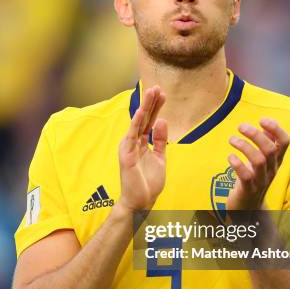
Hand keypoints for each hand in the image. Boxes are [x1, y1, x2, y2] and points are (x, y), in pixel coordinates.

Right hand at [118, 85, 167, 211]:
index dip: (156, 107)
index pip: (150, 121)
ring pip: (137, 123)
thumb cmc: (148, 182)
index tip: (163, 93)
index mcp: (142, 142)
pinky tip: (141, 111)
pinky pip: (132, 136)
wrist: (142, 202)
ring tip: (150, 92)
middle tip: (157, 87)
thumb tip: (162, 121)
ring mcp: (129, 147)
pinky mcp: (126, 154)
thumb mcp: (159, 157)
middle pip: (144, 118)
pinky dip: (136, 123)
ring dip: (144, 107)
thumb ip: (160, 140)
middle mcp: (134, 142)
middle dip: (150, 102)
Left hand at [226, 119, 289, 210]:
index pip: (285, 142)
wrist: (248, 208)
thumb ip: (267, 144)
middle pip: (270, 149)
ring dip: (244, 146)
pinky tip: (230, 157)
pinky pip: (245, 176)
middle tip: (240, 126)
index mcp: (277, 161)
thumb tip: (266, 125)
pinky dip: (237, 164)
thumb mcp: (263, 161)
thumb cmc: (253, 178)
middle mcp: (272, 170)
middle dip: (255, 134)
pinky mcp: (248, 190)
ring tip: (232, 139)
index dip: (276, 128)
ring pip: (259, 161)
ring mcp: (261, 181)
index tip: (261, 119)